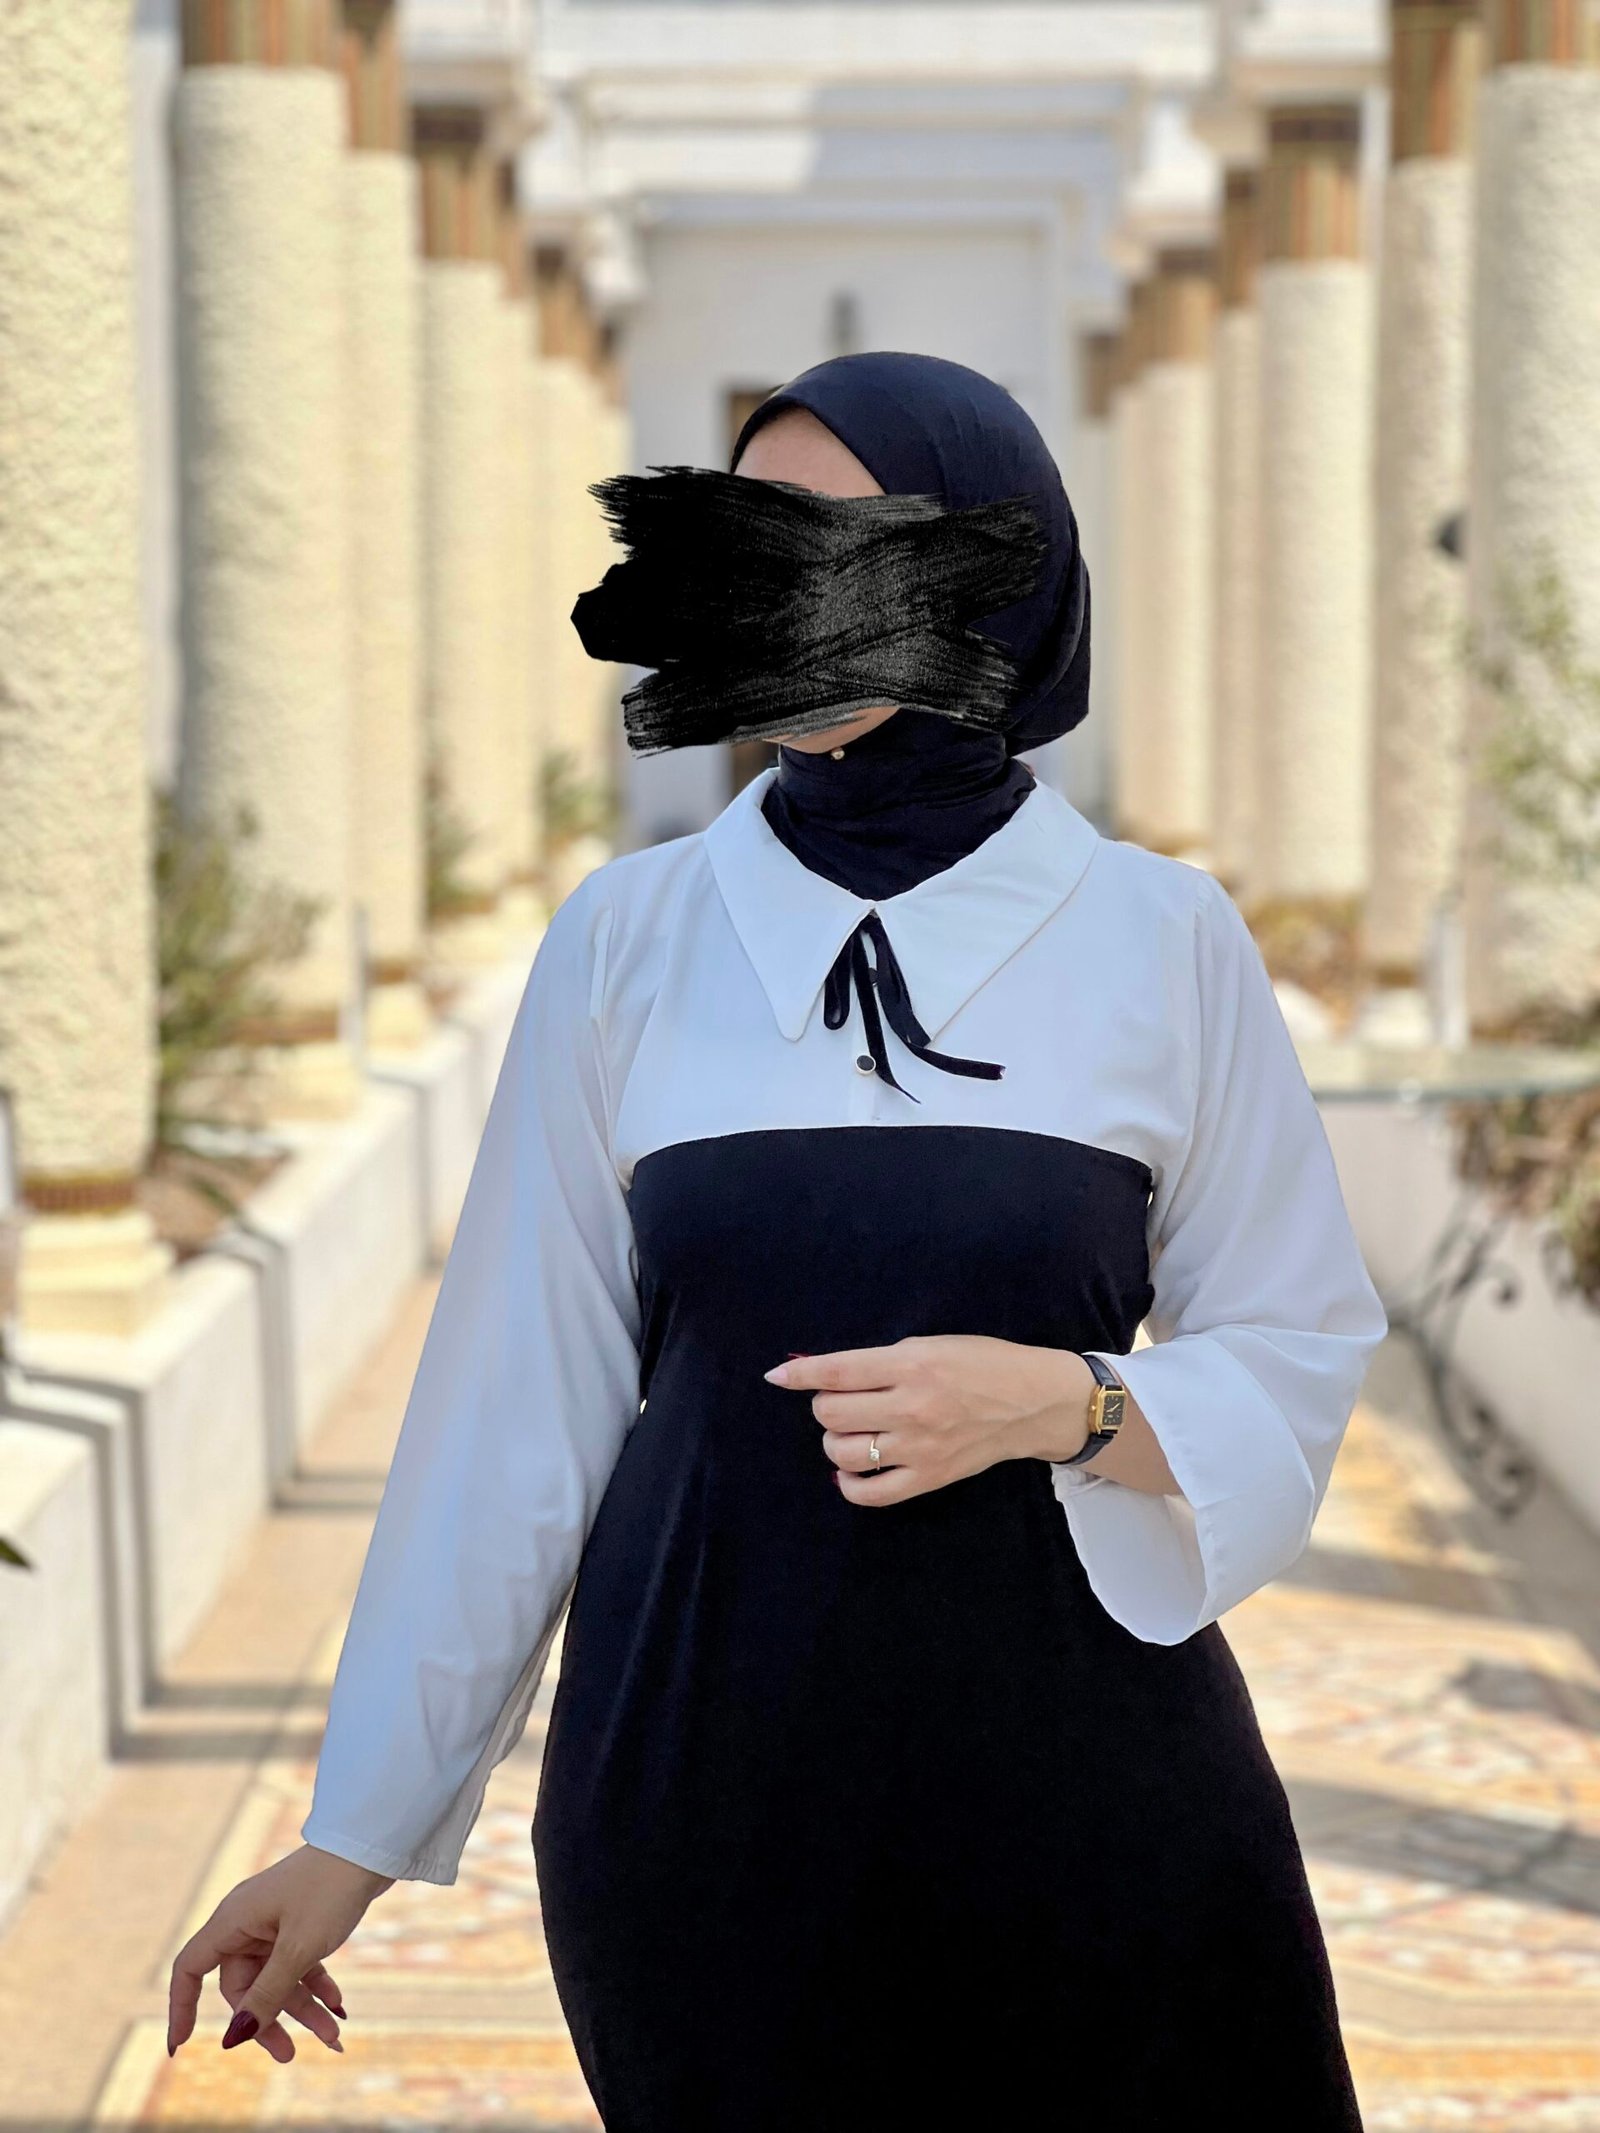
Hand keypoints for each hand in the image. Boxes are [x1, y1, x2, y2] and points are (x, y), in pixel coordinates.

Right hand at [167, 1844, 393, 2061]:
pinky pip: (299, 1963)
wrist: (372, 1844)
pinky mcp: (302, 1921)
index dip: (181, 2007)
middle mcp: (248, 1921)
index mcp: (233, 1920)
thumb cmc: (331, 1889)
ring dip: (302, 2008)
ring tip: (334, 2037)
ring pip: (277, 1978)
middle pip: (243, 1985)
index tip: (180, 2046)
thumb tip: (236, 2036)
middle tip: (290, 2055)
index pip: (190, 1968)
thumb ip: (268, 1994)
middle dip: (267, 2019)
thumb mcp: (299, 1948)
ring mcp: (276, 1921)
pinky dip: (316, 1985)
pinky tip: (339, 2006)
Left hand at [764, 1336, 1093, 1503]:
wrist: (1033, 1402)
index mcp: (912, 1364)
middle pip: (832, 1413)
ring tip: (852, 1429)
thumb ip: (880, 1360)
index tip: (776, 1376)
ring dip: (835, 1439)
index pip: (837, 1371)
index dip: (800, 1374)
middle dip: (824, 1404)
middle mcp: (912, 1407)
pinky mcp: (929, 1477)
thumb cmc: (982, 1363)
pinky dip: (849, 1483)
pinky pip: (870, 1493)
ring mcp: (919, 1448)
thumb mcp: (932, 1344)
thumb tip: (824, 1371)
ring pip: (843, 1452)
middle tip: (841, 1399)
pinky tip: (851, 1469)